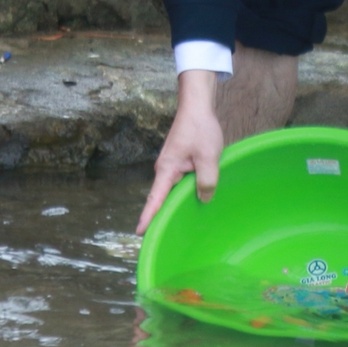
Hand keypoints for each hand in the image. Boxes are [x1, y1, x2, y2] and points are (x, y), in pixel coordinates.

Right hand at [137, 72, 222, 233]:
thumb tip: (204, 199)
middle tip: (162, 239)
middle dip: (160, 217)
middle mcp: (165, 170)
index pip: (155, 198)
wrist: (197, 107)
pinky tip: (192, 202)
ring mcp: (171, 167)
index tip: (139, 232)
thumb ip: (206, 180)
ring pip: (172, 191)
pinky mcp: (179, 164)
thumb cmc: (200, 129)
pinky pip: (179, 184)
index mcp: (167, 170)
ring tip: (177, 227)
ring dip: (175, 205)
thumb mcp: (208, 156)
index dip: (148, 216)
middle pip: (161, 198)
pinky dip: (183, 193)